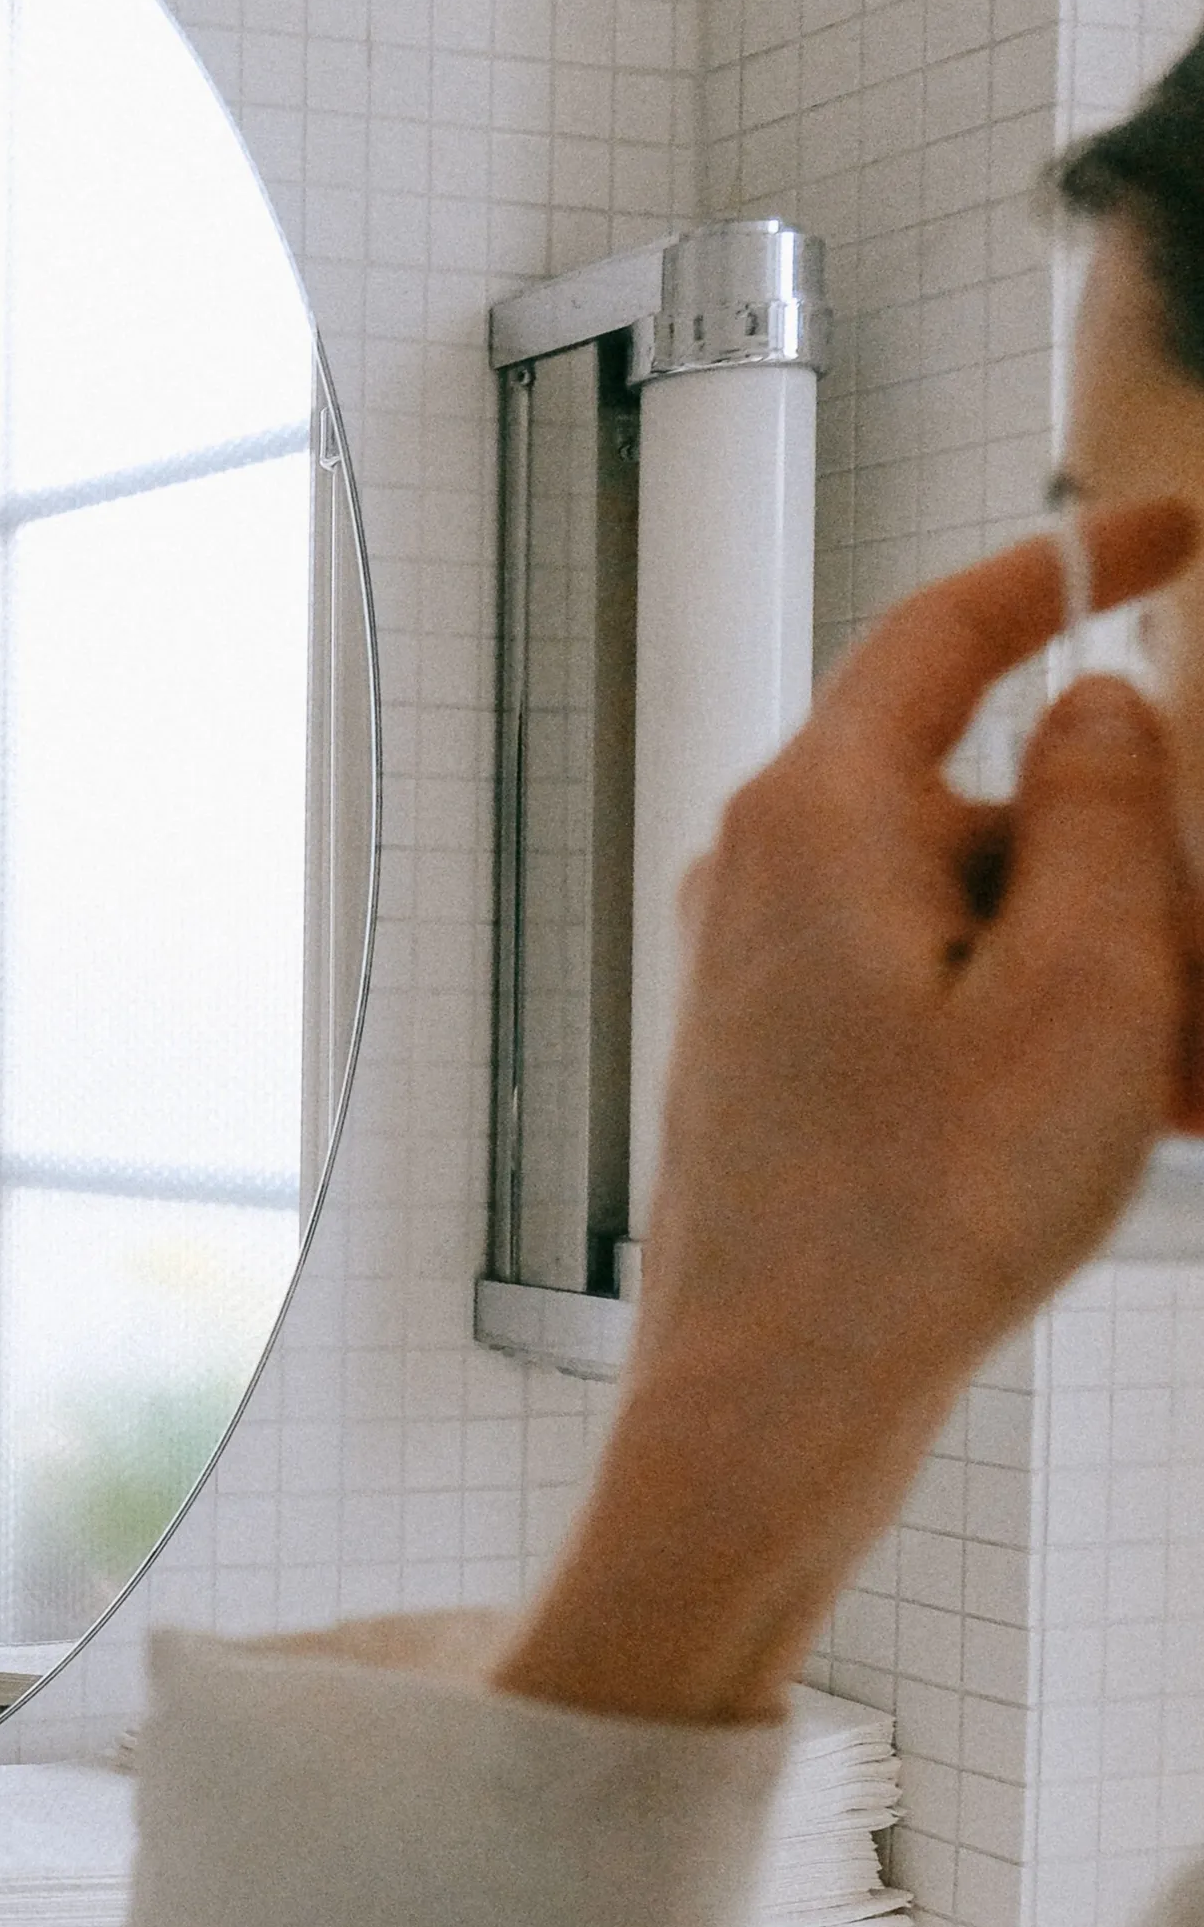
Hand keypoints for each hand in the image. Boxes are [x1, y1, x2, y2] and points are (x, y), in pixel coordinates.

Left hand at [498, 498, 1199, 1724]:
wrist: (773, 1398)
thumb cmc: (914, 1218)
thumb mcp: (1087, 986)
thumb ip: (1111, 807)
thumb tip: (1097, 705)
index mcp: (817, 816)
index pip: (950, 628)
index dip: (1073, 564)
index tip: (1169, 528)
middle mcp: (767, 869)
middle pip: (999, 800)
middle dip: (1130, 884)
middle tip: (1182, 1013)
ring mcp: (765, 961)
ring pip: (990, 915)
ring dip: (1104, 983)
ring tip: (1157, 1098)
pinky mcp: (781, 1044)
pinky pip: (943, 995)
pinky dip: (1038, 1036)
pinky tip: (1116, 1128)